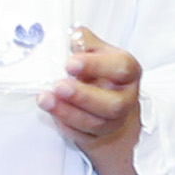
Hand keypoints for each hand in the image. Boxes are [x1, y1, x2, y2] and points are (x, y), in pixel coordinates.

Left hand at [43, 28, 141, 150]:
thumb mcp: (94, 49)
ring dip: (67, 112)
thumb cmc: (98, 69)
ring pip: (96, 123)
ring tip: (45, 99)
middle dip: (83, 96)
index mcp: (129, 71)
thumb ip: (84, 41)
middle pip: (113, 105)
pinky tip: (52, 112)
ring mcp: (114, 121)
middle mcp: (126, 98)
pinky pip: (82, 135)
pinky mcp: (98, 136)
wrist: (103, 96)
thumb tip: (74, 37)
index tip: (70, 63)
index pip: (121, 68)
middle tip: (59, 86)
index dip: (96, 66)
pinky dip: (65, 124)